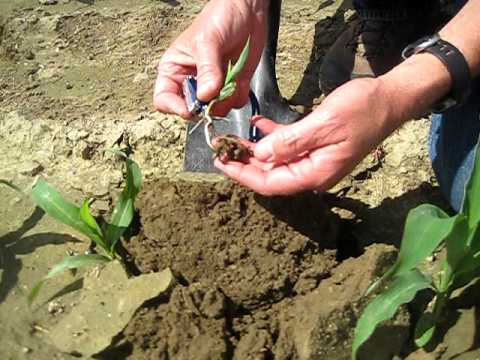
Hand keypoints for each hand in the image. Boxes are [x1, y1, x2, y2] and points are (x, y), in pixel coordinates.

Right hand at [153, 0, 267, 118]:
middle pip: (192, 111)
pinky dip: (239, 94)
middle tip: (218, 90)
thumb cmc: (219, 18)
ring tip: (231, 78)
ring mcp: (212, 87)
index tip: (193, 107)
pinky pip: (234, 104)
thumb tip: (205, 96)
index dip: (176, 108)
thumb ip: (207, 70)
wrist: (246, 11)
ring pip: (215, 111)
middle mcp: (191, 82)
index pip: (164, 100)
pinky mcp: (231, 88)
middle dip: (207, 105)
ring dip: (226, 99)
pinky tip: (240, 77)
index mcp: (174, 70)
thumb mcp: (208, 42)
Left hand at [214, 78, 402, 194]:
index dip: (244, 175)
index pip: (271, 183)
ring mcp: (315, 160)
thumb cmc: (362, 109)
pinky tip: (258, 125)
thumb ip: (290, 142)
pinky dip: (272, 137)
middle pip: (271, 175)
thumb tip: (261, 156)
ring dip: (255, 150)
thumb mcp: (323, 124)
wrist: (390, 99)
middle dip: (245, 163)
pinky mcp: (317, 146)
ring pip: (277, 161)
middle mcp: (314, 172)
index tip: (221, 163)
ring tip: (232, 139)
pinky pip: (289, 146)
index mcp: (316, 173)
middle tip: (220, 150)